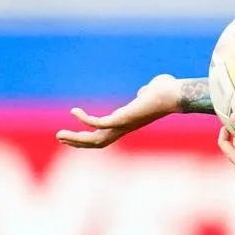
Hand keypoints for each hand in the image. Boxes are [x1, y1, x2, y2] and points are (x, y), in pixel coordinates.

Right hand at [56, 74, 182, 148]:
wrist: (174, 94)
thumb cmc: (165, 91)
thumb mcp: (149, 94)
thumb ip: (143, 95)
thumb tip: (143, 92)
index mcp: (127, 123)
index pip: (104, 135)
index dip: (89, 136)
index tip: (74, 134)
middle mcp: (123, 127)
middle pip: (96, 142)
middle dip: (77, 142)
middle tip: (60, 137)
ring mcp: (123, 124)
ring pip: (95, 139)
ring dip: (76, 138)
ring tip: (60, 134)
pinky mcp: (122, 118)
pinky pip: (99, 123)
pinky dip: (85, 119)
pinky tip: (75, 111)